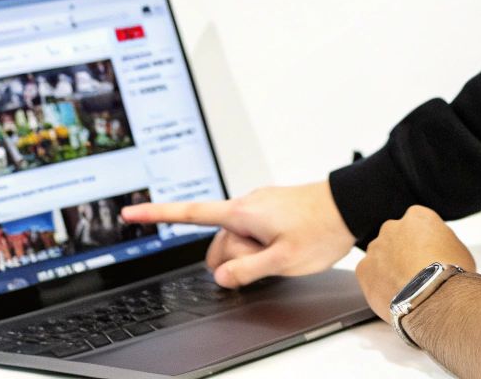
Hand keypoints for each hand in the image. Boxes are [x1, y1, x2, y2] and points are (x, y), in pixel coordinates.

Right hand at [118, 180, 354, 287]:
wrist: (352, 204)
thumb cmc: (322, 227)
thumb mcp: (283, 260)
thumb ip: (247, 270)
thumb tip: (221, 277)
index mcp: (241, 212)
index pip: (189, 214)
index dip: (155, 215)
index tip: (128, 213)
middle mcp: (245, 204)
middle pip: (218, 241)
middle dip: (234, 258)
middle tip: (269, 260)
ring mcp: (258, 206)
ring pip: (238, 240)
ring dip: (252, 253)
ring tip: (283, 251)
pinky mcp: (271, 209)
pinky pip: (254, 233)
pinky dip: (262, 245)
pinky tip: (285, 246)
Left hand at [355, 205, 475, 322]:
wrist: (433, 299)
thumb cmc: (450, 276)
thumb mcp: (460, 250)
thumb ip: (442, 243)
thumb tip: (440, 251)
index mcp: (418, 217)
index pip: (418, 224)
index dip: (424, 243)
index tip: (429, 256)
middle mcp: (393, 227)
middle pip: (396, 238)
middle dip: (403, 253)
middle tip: (415, 274)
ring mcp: (376, 248)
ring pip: (380, 256)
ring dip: (389, 268)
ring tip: (405, 289)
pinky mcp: (363, 269)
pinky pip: (368, 274)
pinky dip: (377, 284)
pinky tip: (393, 295)